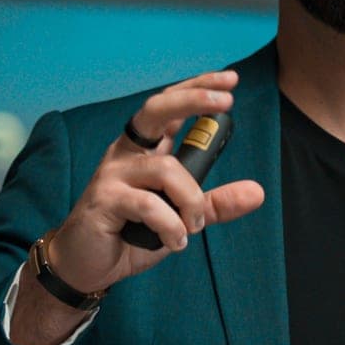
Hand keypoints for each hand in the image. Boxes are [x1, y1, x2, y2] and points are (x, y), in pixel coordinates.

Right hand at [43, 70, 265, 297]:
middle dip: (193, 100)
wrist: (87, 265)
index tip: (230, 80)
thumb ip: (214, 204)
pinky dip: (170, 225)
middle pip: (156, 110)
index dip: (197, 88)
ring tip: (192, 227)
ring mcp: (112, 174)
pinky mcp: (103, 199)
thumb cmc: (131, 234)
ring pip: (165, 170)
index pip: (170, 107)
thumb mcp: (181, 217)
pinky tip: (174, 241)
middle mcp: (127, 154)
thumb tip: (256, 192)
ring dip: (191, 201)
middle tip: (226, 102)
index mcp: (144, 150)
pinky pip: (148, 204)